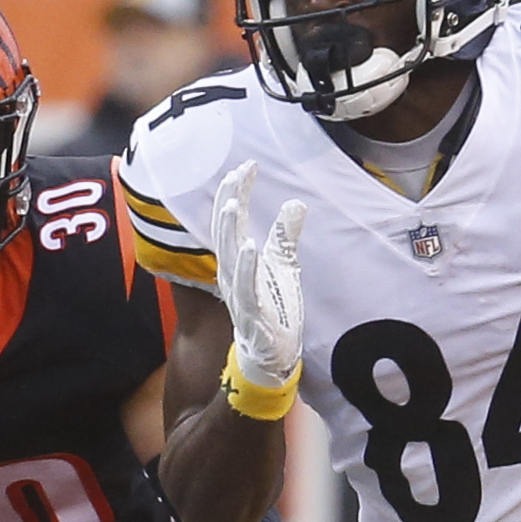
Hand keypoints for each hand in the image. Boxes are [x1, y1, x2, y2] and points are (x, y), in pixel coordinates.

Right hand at [209, 161, 305, 390]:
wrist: (272, 355)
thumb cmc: (273, 309)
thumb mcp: (284, 265)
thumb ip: (285, 236)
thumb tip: (296, 202)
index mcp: (238, 260)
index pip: (233, 220)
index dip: (238, 193)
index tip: (246, 166)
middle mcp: (232, 273)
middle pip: (225, 231)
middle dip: (229, 201)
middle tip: (236, 174)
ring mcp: (240, 292)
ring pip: (228, 255)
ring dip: (230, 228)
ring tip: (235, 202)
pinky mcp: (252, 312)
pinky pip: (246, 286)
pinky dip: (246, 266)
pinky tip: (250, 245)